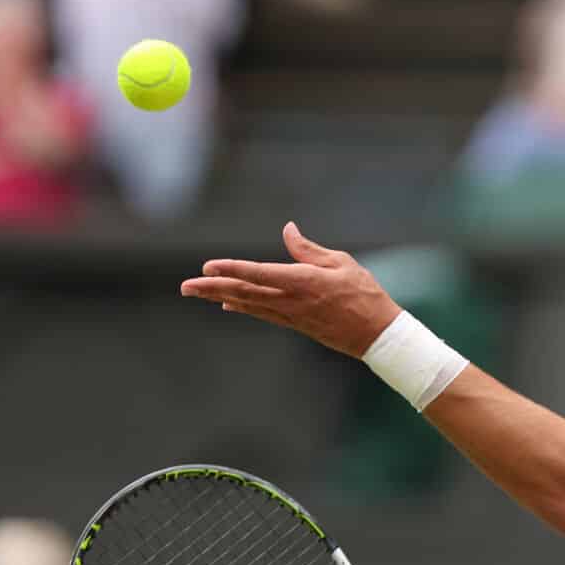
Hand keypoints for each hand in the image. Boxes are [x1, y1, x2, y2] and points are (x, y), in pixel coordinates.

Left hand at [181, 224, 403, 356]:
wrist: (378, 335)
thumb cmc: (365, 294)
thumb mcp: (341, 263)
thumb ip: (308, 249)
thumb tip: (287, 230)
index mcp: (304, 281)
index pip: (259, 273)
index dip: (231, 269)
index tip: (208, 266)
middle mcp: (291, 301)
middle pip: (244, 293)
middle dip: (212, 289)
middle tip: (186, 286)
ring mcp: (291, 316)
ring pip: (248, 304)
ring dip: (219, 298)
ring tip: (195, 293)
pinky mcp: (295, 324)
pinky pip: (261, 313)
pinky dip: (242, 307)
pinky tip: (227, 304)